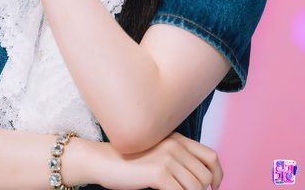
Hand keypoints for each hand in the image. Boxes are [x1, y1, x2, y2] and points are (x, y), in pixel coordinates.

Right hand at [96, 131, 222, 189]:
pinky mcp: (159, 173)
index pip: (211, 156)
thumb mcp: (159, 153)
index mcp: (178, 139)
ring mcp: (168, 158)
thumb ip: (178, 158)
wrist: (105, 161)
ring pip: (197, 187)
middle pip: (205, 175)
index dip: (218, 175)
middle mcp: (176, 145)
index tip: (214, 187)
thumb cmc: (131, 162)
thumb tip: (201, 181)